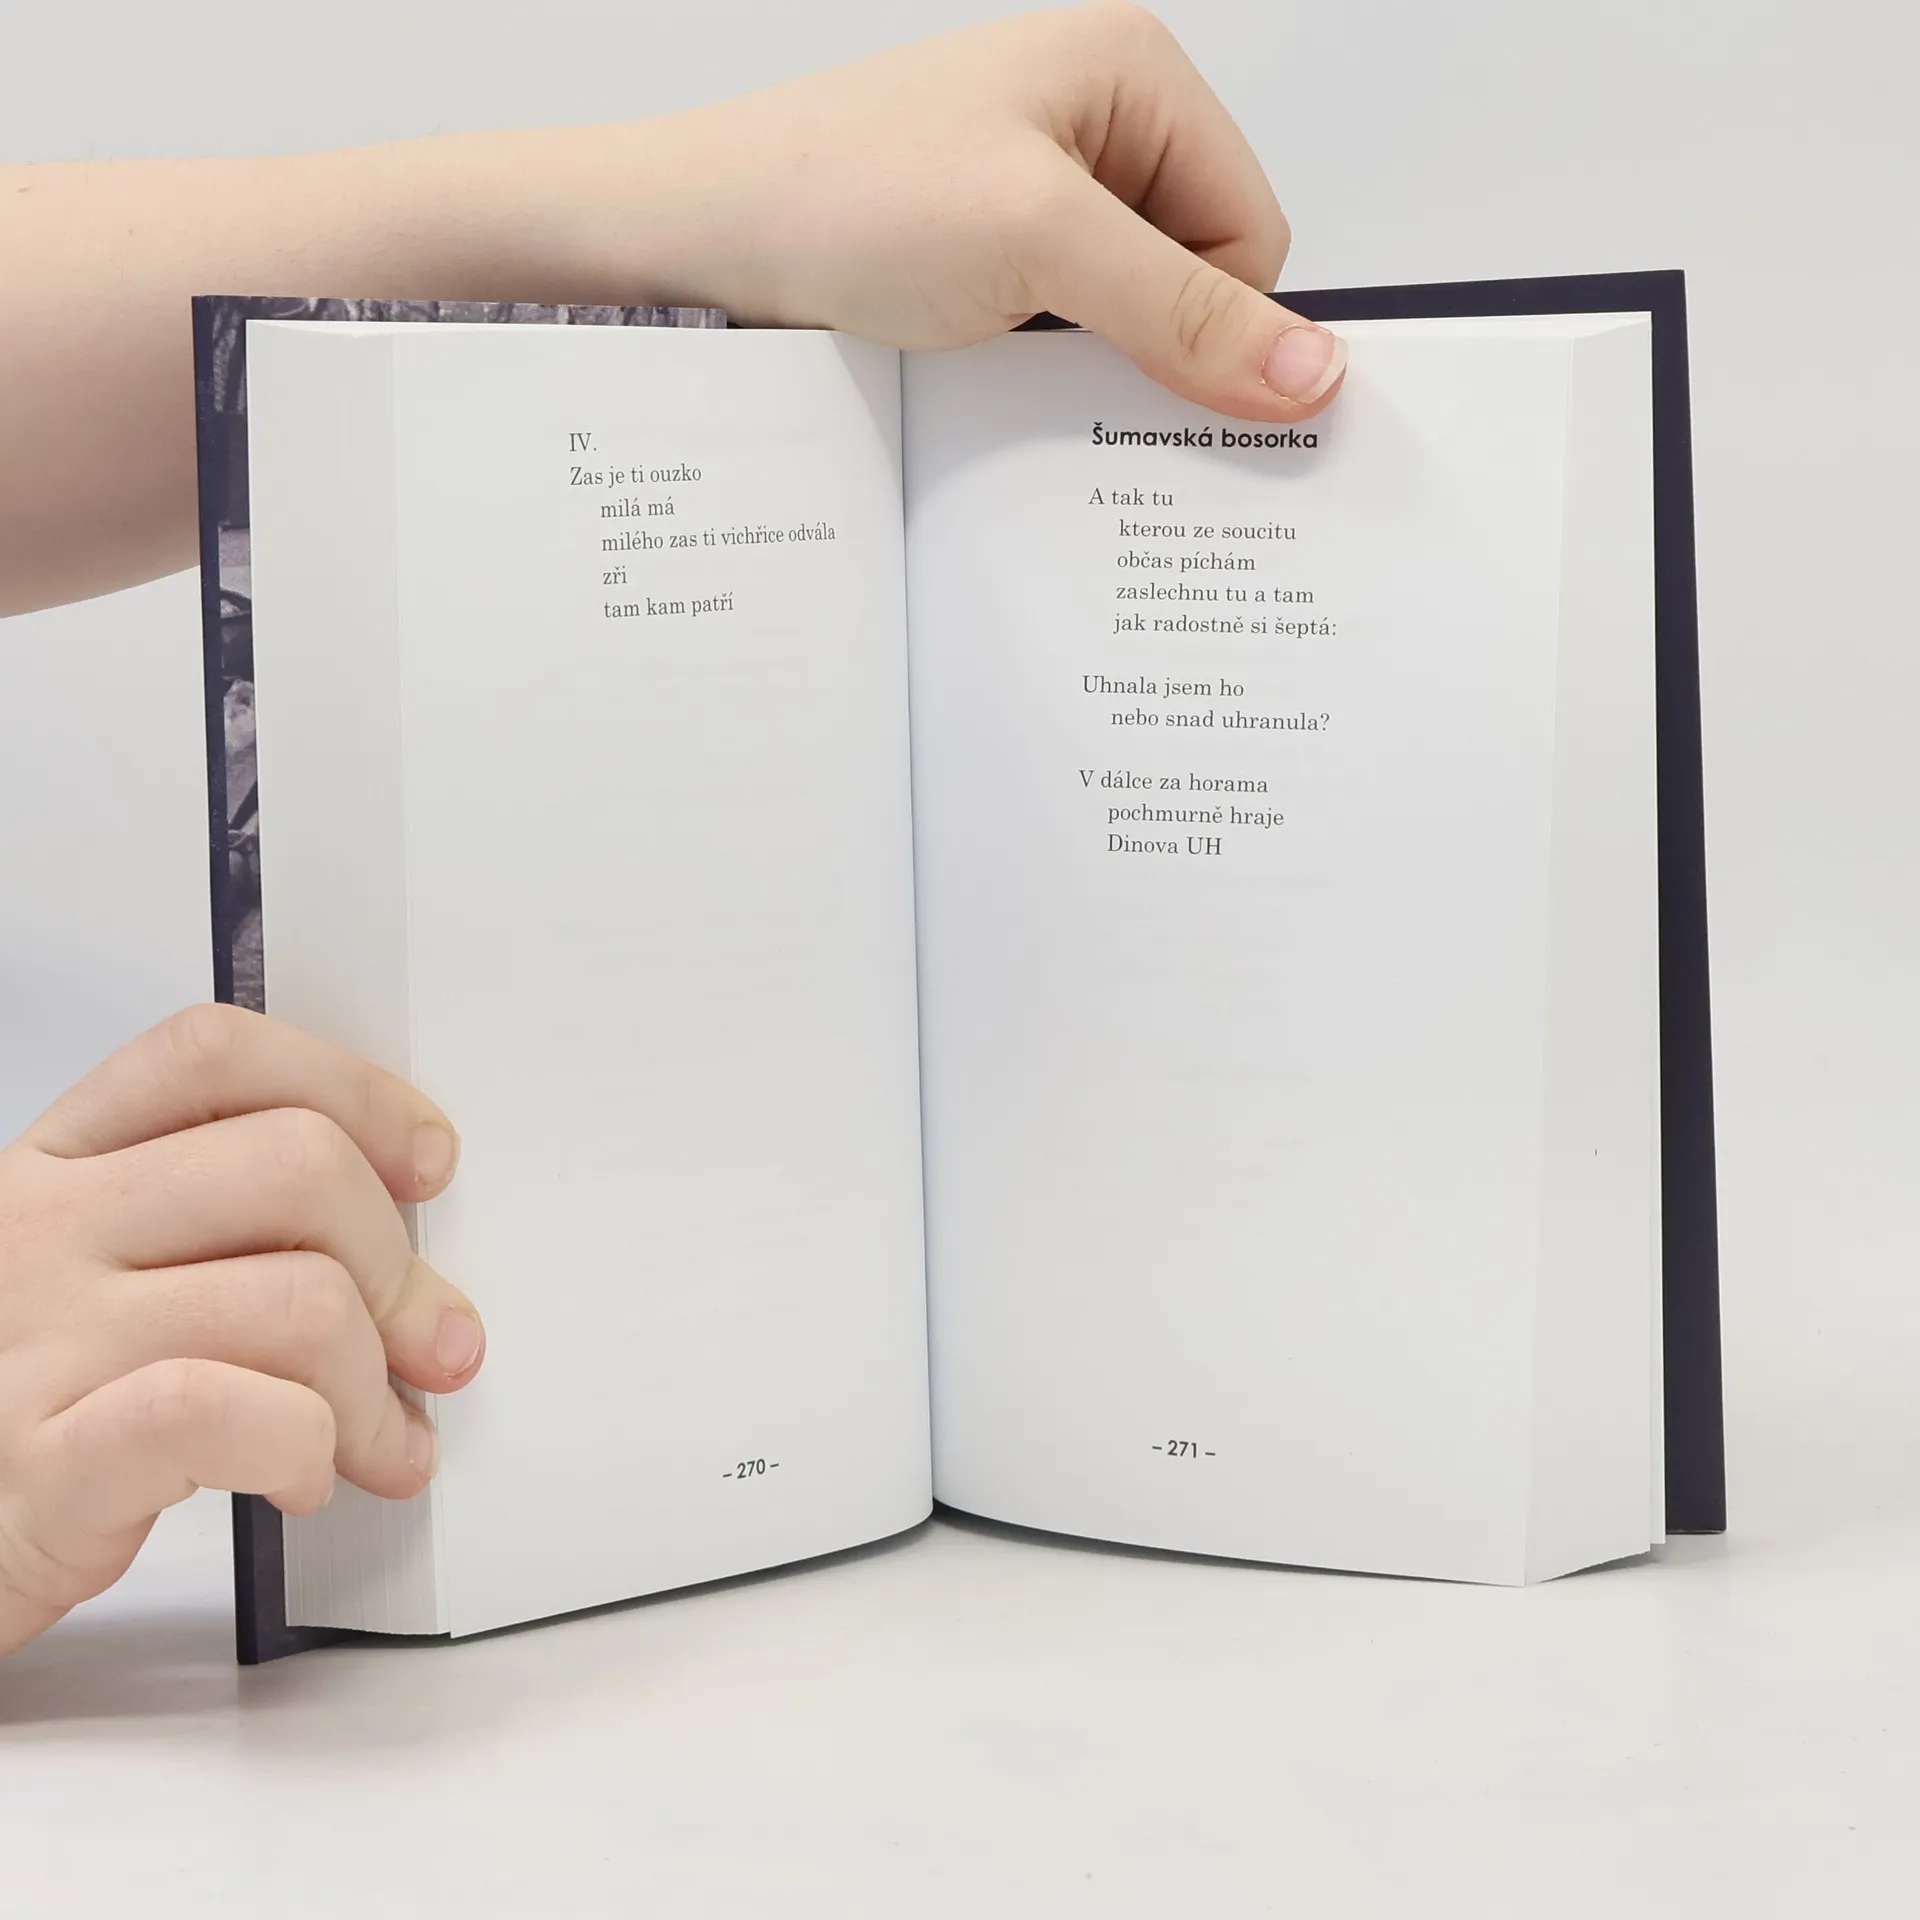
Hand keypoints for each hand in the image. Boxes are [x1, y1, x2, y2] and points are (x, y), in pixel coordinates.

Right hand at [0, 1005, 483, 1656]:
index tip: (425, 1165)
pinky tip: (299, 1477)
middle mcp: (40, 1229)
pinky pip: (231, 1413)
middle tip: (428, 1343)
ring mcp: (39, 1342)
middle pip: (298, 1167)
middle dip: (400, 1266)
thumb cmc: (27, 1417)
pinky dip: (307, 1446)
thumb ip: (226, 1232)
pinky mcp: (50, 1467)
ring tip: (374, 1441)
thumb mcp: (101, 1283)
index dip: (355, 1094)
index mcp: (59, 1165)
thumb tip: (415, 1265)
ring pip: (300, 1300)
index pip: (217, 1055)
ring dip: (373, 1387)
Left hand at [487, 3, 1343, 420]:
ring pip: (1128, 313)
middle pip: (1194, 276)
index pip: (1250, 230)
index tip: (1151, 374)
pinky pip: (1063, 329)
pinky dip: (1039, 369)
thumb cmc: (844, 197)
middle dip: (1144, 340)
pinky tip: (983, 369)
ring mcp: (1036, 188)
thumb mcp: (1038, 245)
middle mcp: (1093, 119)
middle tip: (1060, 365)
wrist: (693, 238)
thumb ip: (1184, 310)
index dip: (1214, 319)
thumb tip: (1316, 373)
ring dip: (1083, 360)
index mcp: (1131, 71)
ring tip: (1002, 356)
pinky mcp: (989, 251)